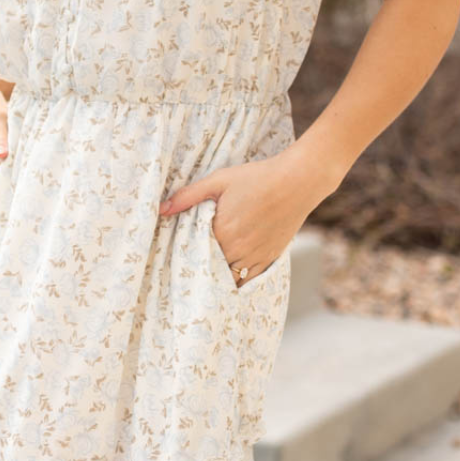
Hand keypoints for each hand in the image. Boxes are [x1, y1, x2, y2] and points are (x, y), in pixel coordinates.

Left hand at [157, 148, 322, 288]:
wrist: (297, 182)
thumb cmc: (257, 178)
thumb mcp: (219, 180)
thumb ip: (188, 196)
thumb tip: (162, 209)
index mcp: (222, 231)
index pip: (194, 253)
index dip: (185, 255)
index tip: (175, 256)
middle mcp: (237, 250)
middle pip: (210, 269)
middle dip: (199, 268)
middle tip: (187, 270)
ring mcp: (254, 257)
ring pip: (228, 278)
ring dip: (217, 277)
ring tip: (206, 277)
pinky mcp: (268, 259)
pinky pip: (247, 281)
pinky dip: (236, 283)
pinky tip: (227, 282)